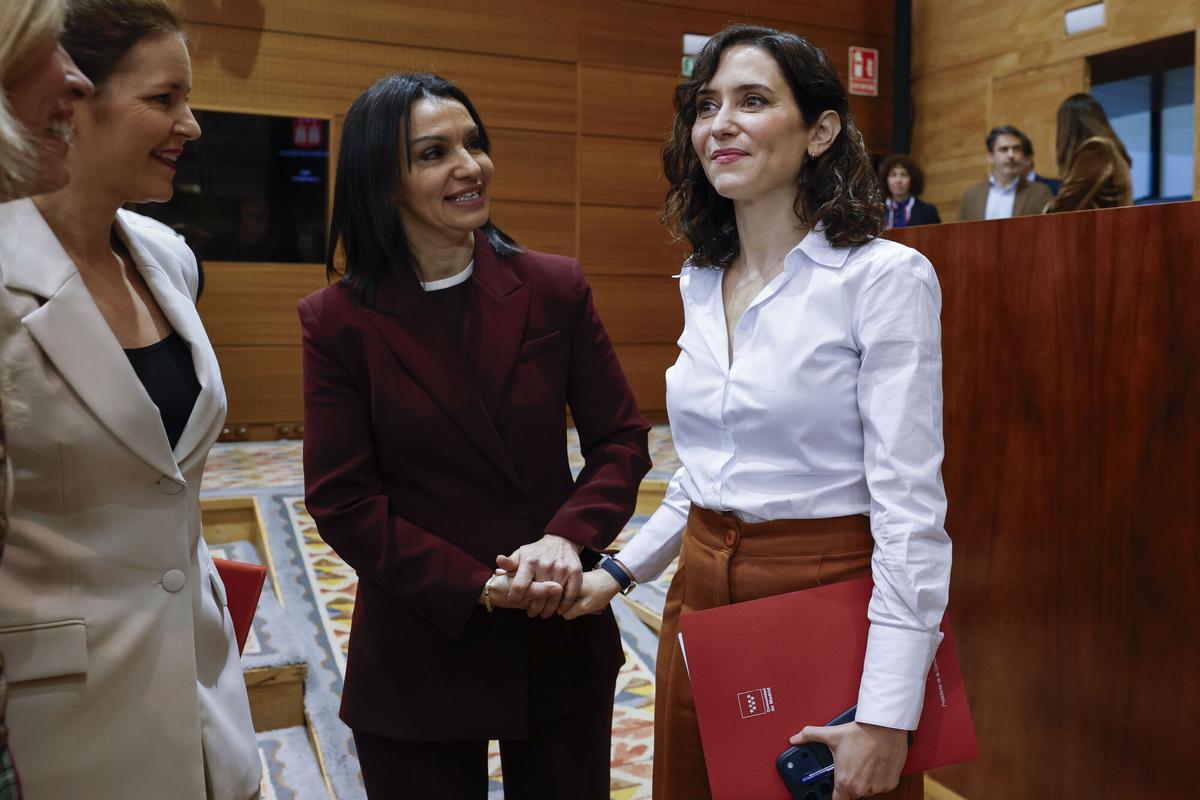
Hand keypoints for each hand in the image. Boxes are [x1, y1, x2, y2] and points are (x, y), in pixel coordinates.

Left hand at [496, 534, 581, 617]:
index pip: (520, 585)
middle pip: (538, 595)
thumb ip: (510, 562)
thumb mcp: (521, 553)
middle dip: (533, 608)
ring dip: (548, 610)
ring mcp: (562, 569)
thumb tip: (498, 562)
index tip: (515, 601)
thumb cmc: (537, 552)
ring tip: (543, 614)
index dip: (516, 597)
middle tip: (531, 612)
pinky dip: (564, 606)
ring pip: (554, 598)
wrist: (561, 540)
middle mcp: (546, 565)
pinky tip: (559, 610)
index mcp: (530, 561)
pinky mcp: (575, 573)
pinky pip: (570, 595)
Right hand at [562, 569, 621, 619]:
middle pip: (567, 602)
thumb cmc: (600, 591)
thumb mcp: (585, 606)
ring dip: (585, 604)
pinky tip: (596, 602)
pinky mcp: (580, 582)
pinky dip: (587, 599)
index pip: (559, 605)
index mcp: (566, 587)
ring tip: (597, 606)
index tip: (580, 611)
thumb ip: (570, 612)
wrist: (613, 577)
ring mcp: (574, 582)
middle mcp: (567, 583)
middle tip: (591, 610)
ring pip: (574, 599)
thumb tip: (562, 614)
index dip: (569, 611)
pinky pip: (580, 594)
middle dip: (579, 608)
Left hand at [788, 721, 907, 799]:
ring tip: (863, 762)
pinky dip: (877, 778)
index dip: (834, 795)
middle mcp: (861, 788)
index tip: (834, 791)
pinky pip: (881, 786)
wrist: (885, 728)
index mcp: (845, 781)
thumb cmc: (860, 733)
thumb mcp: (831, 735)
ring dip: (864, 781)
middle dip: (849, 783)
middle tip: (850, 767)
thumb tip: (795, 738)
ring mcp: (877, 787)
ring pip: (867, 790)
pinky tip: (874, 764)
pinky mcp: (889, 783)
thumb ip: (810, 736)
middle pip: (852, 794)